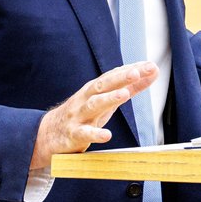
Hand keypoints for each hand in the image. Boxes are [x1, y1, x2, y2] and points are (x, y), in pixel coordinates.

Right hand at [32, 62, 159, 169]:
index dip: (131, 71)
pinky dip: (95, 134)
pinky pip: (84, 133)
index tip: (149, 66)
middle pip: (103, 85)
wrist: (48, 133)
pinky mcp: (73, 134)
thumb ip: (130, 88)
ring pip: (93, 105)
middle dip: (120, 78)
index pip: (114, 76)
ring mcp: (79, 115)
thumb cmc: (83, 114)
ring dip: (108, 98)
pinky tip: (107, 135)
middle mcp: (86, 99)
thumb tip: (152, 73)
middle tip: (136, 73)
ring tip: (124, 94)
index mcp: (95, 90)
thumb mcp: (107, 100)